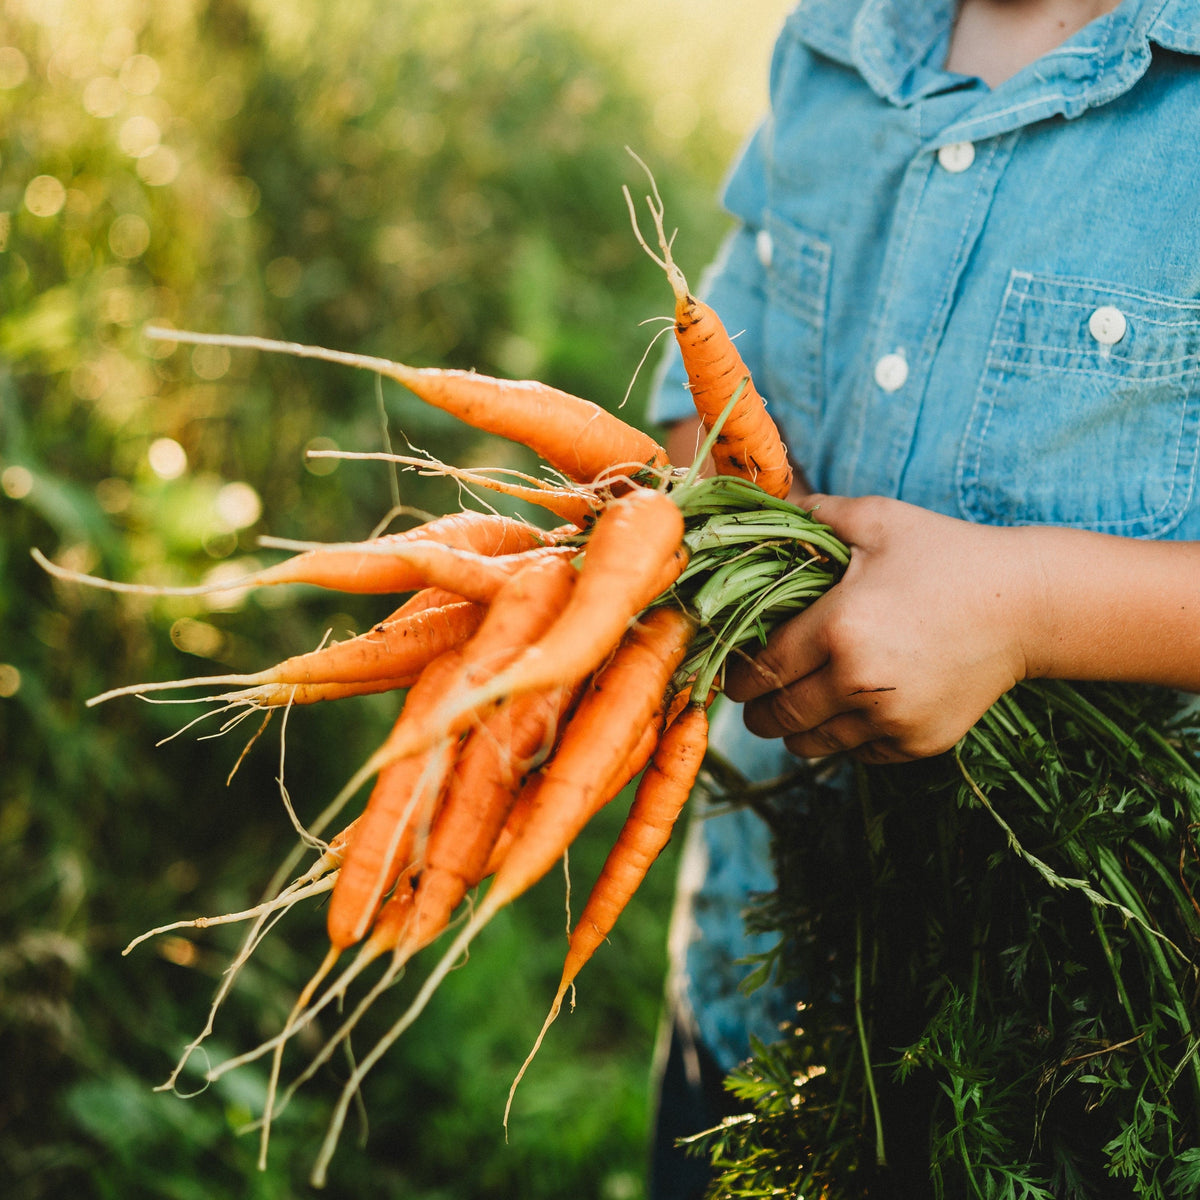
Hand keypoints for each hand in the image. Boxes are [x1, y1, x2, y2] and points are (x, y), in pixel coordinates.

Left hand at [724, 494, 1038, 762]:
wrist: (1027, 606)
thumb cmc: (946, 555)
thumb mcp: (878, 520)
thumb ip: (814, 514)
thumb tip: (764, 506)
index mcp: (839, 629)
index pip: (762, 669)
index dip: (738, 676)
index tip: (732, 675)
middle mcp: (860, 683)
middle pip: (780, 716)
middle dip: (757, 710)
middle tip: (754, 699)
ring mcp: (892, 720)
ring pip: (812, 744)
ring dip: (795, 730)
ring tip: (795, 708)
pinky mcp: (920, 743)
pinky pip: (858, 754)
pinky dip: (843, 739)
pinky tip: (847, 711)